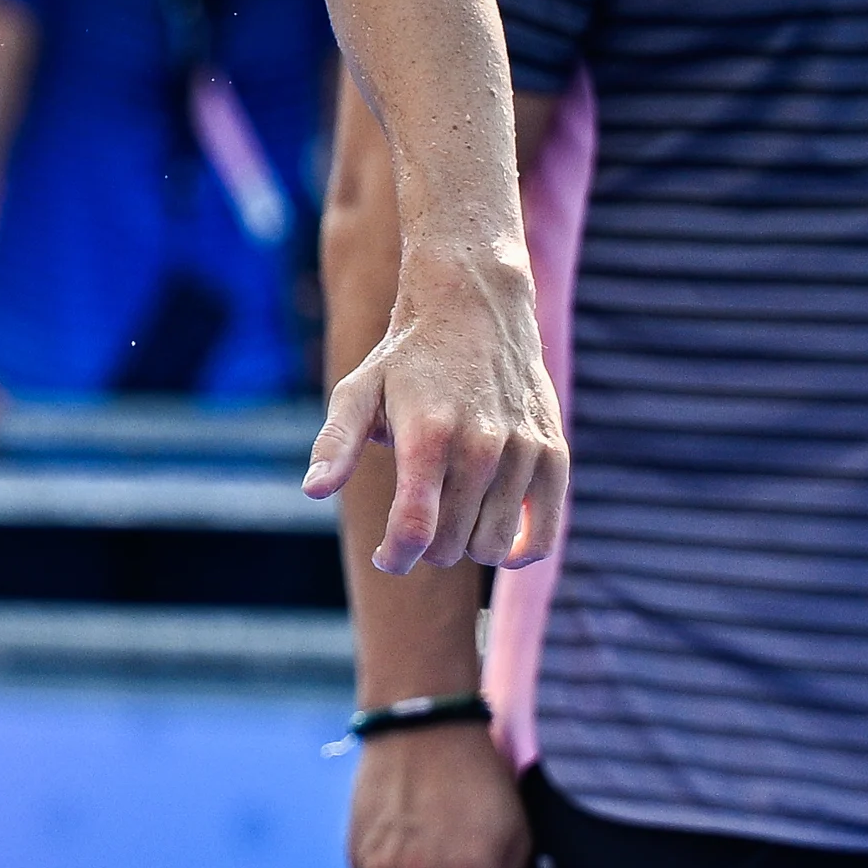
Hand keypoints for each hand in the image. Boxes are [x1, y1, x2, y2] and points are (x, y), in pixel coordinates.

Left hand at [306, 236, 565, 572]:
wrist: (475, 310)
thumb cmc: (406, 359)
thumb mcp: (358, 391)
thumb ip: (335, 443)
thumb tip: (313, 490)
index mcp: (428, 434)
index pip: (414, 527)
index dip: (395, 556)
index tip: (385, 557)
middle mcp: (481, 446)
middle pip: (451, 544)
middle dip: (425, 548)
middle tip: (414, 524)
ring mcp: (524, 452)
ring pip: (493, 547)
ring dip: (466, 546)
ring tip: (450, 517)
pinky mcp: (555, 454)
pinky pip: (544, 537)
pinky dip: (518, 552)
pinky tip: (493, 537)